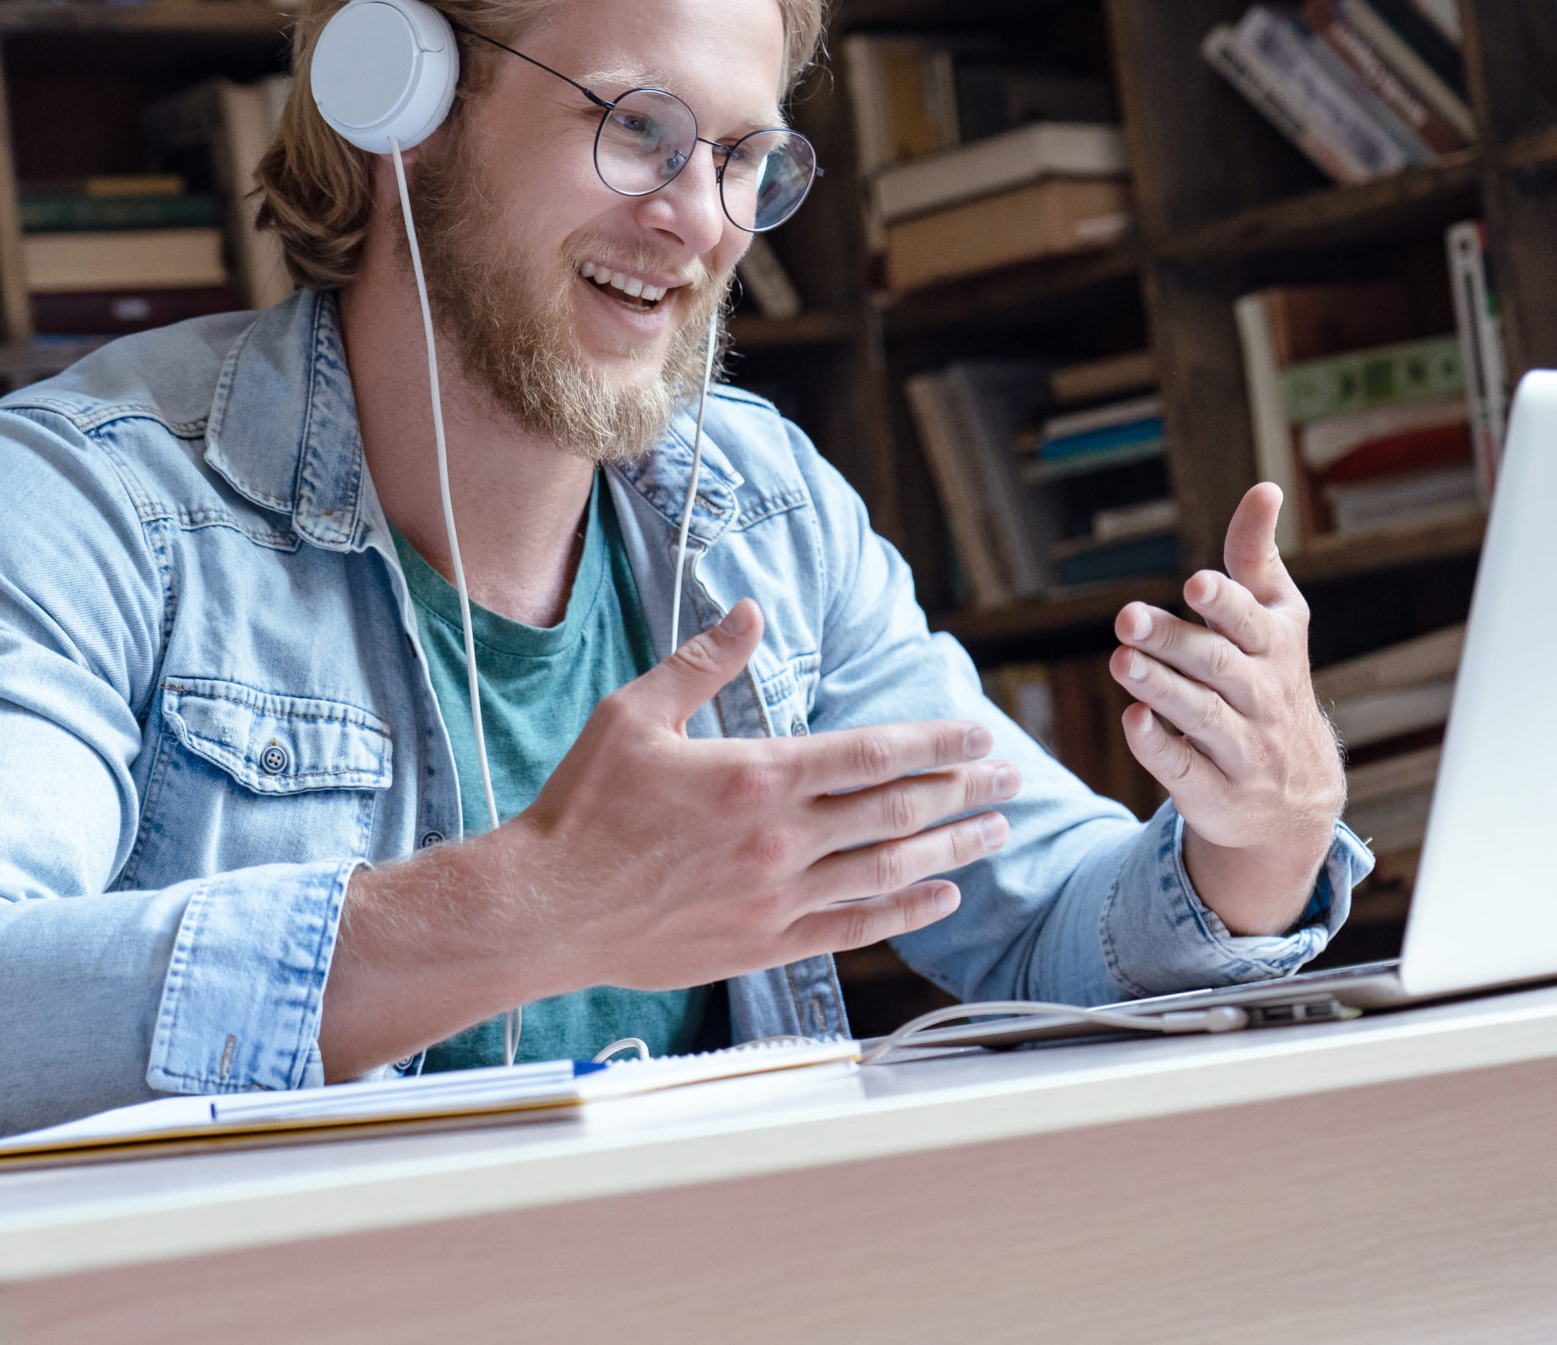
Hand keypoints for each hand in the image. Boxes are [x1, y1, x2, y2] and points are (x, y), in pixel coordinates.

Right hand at [321, 600, 1017, 1074]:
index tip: (979, 735)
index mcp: (757, 775)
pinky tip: (942, 897)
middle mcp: (781, 838)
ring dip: (951, 850)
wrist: (545, 906)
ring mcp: (778, 897)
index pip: (872, 753)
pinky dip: (905, 912)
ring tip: (995, 833)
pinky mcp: (764, 944)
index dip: (936, 743)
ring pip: (889, 870)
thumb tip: (751, 612)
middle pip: (897, 809)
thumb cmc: (583, 808)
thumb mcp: (635, 713)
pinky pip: (854, 928)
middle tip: (1012, 779)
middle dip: (963, 791)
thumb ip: (704, 663)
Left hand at [1108, 483, 1343, 935]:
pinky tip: (1133, 720)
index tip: (1195, 582)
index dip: (1226, 602)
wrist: (1295, 798)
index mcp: (1277, 649)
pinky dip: (1158, 747)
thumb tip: (1265, 488)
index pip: (1252, 622)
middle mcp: (1264, 698)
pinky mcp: (1214, 792)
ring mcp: (1242, 749)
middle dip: (1174, 641)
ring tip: (1121, 660)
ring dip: (1160, 688)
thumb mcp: (1274, 620)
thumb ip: (1256, 557)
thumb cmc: (1270, 680)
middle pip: (1217, 666)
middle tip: (1127, 618)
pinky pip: (1185, 769)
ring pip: (1201, 716)